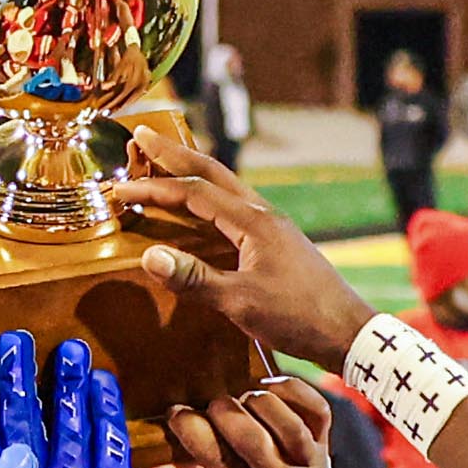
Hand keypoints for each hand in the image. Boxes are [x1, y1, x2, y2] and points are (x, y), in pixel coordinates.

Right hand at [116, 128, 377, 373]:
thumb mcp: (241, 303)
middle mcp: (263, 214)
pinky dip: (209, 199)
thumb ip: (195, 279)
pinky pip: (235, 208)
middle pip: (212, 172)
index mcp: (253, 222)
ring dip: (192, 173)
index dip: (154, 188)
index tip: (120, 188)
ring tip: (165, 164)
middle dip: (174, 154)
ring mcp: (273, 226)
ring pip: (226, 187)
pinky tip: (203, 209)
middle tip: (141, 136)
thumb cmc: (298, 317)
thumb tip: (149, 257)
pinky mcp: (277, 242)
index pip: (194, 193)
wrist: (347, 331)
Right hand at [151, 380, 334, 467]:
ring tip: (240, 397)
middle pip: (256, 445)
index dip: (196, 437)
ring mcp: (314, 460)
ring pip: (288, 425)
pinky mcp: (327, 437)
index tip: (176, 414)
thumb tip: (148, 464)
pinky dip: (290, 390)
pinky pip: (315, 408)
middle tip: (211, 405)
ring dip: (257, 404)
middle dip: (227, 418)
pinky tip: (267, 387)